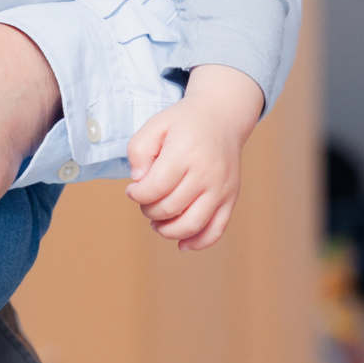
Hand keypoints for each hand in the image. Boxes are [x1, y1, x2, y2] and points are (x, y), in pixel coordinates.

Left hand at [125, 64, 262, 251]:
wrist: (222, 118)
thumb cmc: (183, 124)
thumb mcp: (155, 125)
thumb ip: (138, 151)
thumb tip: (138, 181)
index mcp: (185, 153)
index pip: (155, 187)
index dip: (137, 195)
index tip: (132, 190)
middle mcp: (206, 173)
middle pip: (171, 208)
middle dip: (149, 211)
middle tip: (144, 202)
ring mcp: (221, 188)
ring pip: (192, 225)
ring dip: (168, 231)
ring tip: (156, 222)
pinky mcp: (231, 199)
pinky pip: (216, 230)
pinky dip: (198, 242)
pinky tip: (181, 244)